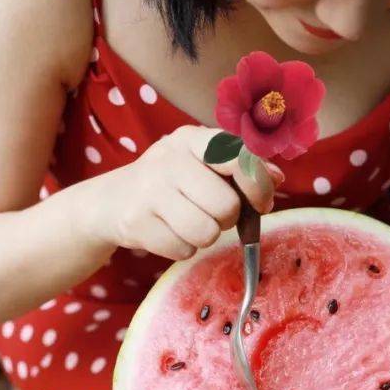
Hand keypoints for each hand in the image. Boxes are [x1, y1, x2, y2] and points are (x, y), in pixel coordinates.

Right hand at [77, 125, 283, 260]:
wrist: (112, 201)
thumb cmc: (171, 182)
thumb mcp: (203, 164)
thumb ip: (242, 168)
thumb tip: (277, 178)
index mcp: (192, 139)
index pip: (238, 158)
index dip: (258, 186)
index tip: (261, 204)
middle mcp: (169, 160)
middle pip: (226, 206)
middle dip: (227, 219)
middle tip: (212, 214)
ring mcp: (150, 191)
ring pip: (206, 233)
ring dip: (205, 236)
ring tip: (190, 223)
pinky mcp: (137, 223)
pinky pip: (183, 250)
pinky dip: (183, 248)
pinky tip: (170, 232)